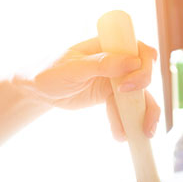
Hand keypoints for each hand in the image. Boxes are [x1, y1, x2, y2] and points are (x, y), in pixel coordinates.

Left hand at [20, 37, 160, 140]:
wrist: (37, 90)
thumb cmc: (50, 71)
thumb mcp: (73, 68)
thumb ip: (102, 64)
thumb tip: (133, 61)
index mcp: (108, 46)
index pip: (137, 49)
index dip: (144, 64)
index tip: (131, 83)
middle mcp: (116, 60)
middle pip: (143, 74)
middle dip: (145, 95)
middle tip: (135, 111)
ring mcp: (114, 79)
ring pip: (138, 95)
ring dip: (142, 114)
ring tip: (144, 132)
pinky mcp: (109, 96)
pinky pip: (123, 109)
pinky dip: (124, 122)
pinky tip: (121, 135)